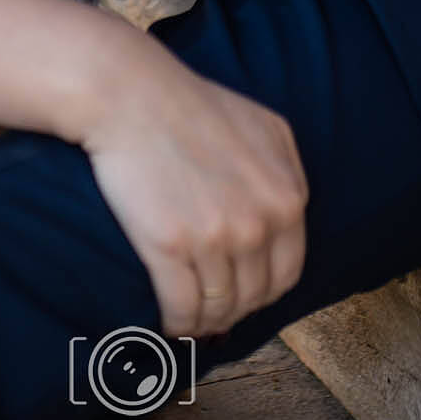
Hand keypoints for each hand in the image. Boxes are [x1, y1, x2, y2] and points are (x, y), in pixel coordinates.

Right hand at [79, 47, 308, 339]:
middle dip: (232, 311)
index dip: (261, 292)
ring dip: (203, 322)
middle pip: (253, 297)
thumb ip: (288, 176)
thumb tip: (285, 224)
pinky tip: (168, 320)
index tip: (240, 293)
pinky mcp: (171, 246)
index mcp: (288, 196)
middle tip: (210, 311)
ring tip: (188, 318)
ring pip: (218, 309)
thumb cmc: (192, 105)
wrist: (132, 95)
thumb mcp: (266, 128)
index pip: (286, 273)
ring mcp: (217, 236)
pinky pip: (182, 310)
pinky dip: (176, 325)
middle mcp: (261, 221)